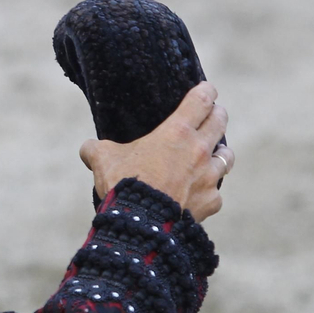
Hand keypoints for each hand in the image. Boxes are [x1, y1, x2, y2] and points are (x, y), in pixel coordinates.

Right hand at [79, 81, 231, 221]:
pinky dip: (209, 190)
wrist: (141, 223)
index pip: (201, 100)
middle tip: (214, 113)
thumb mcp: (102, 159)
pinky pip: (216, 192)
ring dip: (221, 152)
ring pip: (226, 156)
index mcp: (176, 132)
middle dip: (218, 114)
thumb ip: (96, 149)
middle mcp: (199, 150)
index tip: (207, 89)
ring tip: (215, 154)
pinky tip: (200, 192)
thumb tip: (87, 148)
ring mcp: (209, 177)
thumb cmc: (123, 184)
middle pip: (220, 122)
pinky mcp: (211, 201)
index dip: (206, 91)